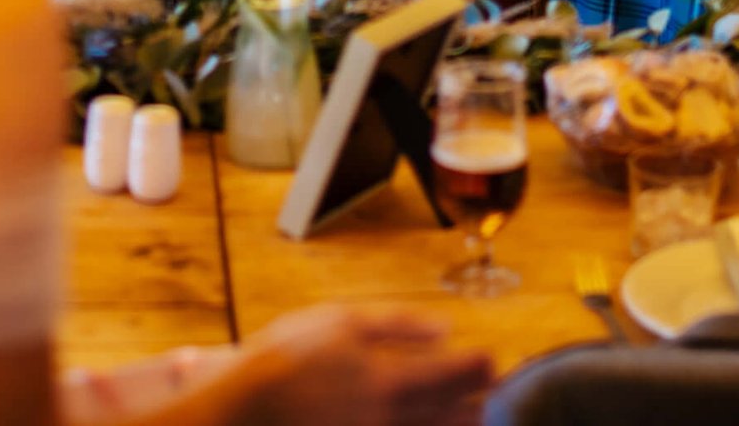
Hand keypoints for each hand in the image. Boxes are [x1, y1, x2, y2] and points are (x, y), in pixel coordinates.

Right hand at [233, 305, 491, 425]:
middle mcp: (389, 420)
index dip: (483, 368)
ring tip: (474, 415)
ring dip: (462, 424)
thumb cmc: (288, 358)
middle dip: (482, 403)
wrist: (241, 412)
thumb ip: (398, 325)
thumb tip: (446, 329)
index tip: (494, 360)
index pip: (457, 376)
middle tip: (497, 393)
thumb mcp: (340, 323)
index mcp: (388, 381)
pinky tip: (431, 423)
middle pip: (456, 417)